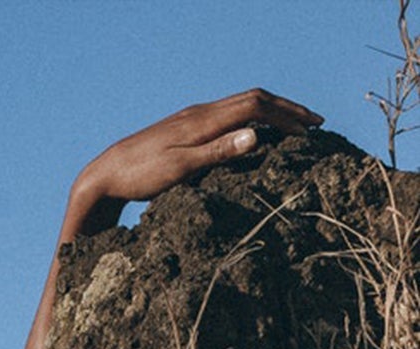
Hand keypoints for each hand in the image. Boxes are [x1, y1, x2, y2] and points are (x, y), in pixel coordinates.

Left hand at [72, 89, 323, 220]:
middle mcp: (201, 113)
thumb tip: (257, 136)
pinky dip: (252, 118)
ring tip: (294, 125)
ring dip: (272, 111)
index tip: (312, 129)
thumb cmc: (140, 177)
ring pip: (241, 104)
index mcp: (204, 120)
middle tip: (315, 123)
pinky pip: (228, 115)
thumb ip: (218, 152)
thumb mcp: (180, 170)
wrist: (105, 174)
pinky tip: (256, 131)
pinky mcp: (185, 127)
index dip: (287, 115)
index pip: (257, 107)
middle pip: (254, 99)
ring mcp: (192, 118)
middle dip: (287, 109)